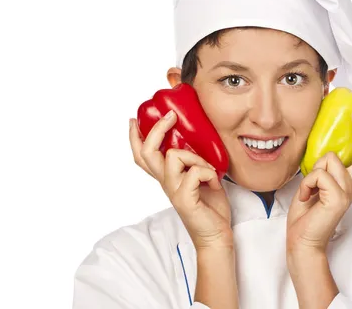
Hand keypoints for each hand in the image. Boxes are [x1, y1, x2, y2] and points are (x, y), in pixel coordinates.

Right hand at [129, 111, 232, 249]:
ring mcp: (173, 191)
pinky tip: (213, 183)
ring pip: (173, 156)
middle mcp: (166, 183)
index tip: (134, 120)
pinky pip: (194, 173)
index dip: (135, 137)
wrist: (216, 235)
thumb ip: (195, 161)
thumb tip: (200, 139)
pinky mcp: (184, 199)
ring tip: (207, 169)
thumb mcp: (201, 176)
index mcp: (167, 177)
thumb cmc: (211, 207)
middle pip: (147, 152)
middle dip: (157, 129)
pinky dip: (208, 173)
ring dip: (195, 157)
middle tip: (170, 117)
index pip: (142, 156)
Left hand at [286, 110, 351, 256]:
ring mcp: (348, 192)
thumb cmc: (306, 212)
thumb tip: (327, 151)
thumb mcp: (316, 183)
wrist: (302, 239)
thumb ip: (325, 169)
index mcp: (350, 182)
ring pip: (330, 158)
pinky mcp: (339, 198)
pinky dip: (306, 183)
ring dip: (312, 172)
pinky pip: (319, 174)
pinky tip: (306, 197)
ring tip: (308, 190)